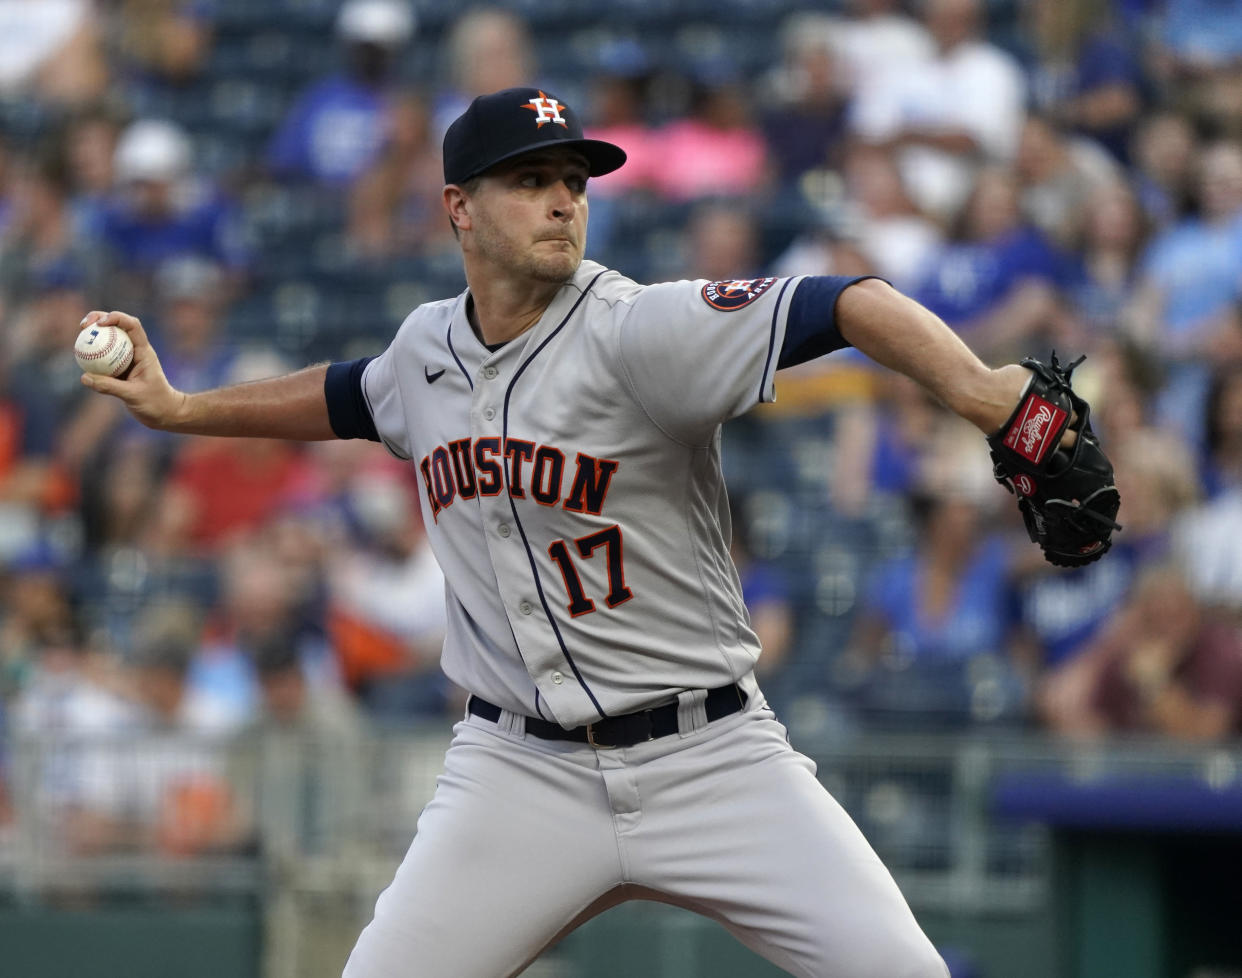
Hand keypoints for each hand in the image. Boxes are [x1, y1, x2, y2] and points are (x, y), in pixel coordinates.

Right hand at [78, 310, 188, 430]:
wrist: (165, 414)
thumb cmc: (156, 403)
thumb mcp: (133, 395)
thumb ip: (109, 386)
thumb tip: (84, 377)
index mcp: (144, 352)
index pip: (132, 326)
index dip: (116, 318)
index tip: (99, 323)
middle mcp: (136, 351)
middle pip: (118, 327)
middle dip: (100, 319)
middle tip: (83, 325)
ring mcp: (127, 359)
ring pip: (110, 340)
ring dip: (95, 335)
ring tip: (79, 335)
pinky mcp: (121, 369)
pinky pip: (104, 357)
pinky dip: (93, 354)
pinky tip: (80, 357)